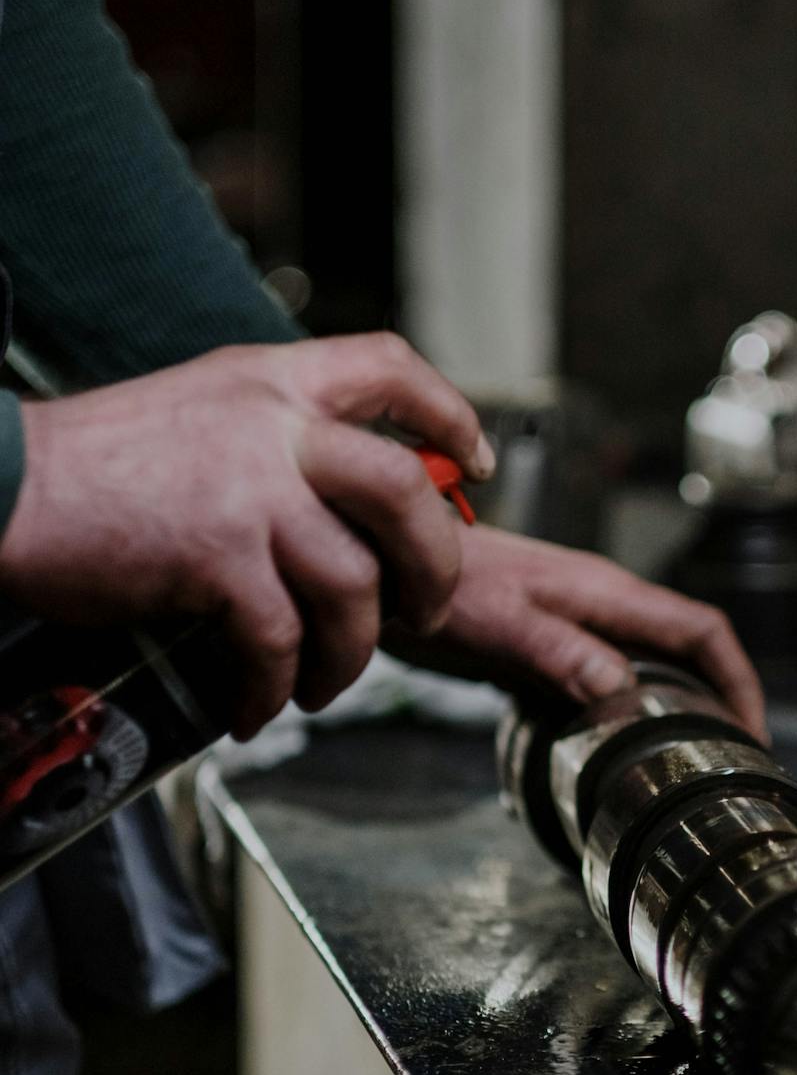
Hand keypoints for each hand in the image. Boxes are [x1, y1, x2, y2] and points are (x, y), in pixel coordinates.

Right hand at [0, 336, 494, 737]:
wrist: (3, 486)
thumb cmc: (93, 469)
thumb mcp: (201, 417)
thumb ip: (277, 443)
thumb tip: (346, 512)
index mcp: (271, 381)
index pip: (390, 367)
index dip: (448, 415)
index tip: (472, 464)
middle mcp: (272, 425)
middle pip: (406, 493)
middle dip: (433, 568)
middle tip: (421, 613)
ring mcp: (248, 490)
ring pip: (355, 585)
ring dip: (351, 655)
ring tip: (322, 684)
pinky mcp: (215, 555)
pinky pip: (280, 641)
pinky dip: (277, 688)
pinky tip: (259, 707)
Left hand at [410, 525, 767, 740]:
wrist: (376, 563)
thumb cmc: (431, 587)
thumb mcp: (497, 623)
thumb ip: (558, 651)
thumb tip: (620, 688)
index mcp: (604, 593)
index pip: (702, 629)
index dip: (739, 680)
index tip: (753, 735)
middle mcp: (600, 603)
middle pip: (687, 648)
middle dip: (721, 700)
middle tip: (729, 764)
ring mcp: (573, 620)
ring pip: (649, 663)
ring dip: (677, 707)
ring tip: (685, 763)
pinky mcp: (544, 639)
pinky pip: (606, 674)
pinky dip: (627, 710)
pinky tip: (614, 747)